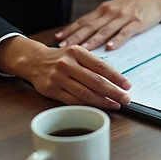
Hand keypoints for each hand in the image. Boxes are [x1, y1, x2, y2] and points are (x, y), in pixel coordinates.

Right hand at [0, 36, 130, 109]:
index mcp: (76, 52)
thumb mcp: (77, 54)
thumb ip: (93, 64)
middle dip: (113, 92)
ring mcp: (58, 78)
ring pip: (85, 93)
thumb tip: (116, 80)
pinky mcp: (51, 90)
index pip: (101, 66)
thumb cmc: (60, 58)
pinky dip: (88, 105)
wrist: (33, 60)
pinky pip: (73, 101)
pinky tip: (98, 107)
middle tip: (126, 98)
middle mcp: (67, 64)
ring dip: (103, 101)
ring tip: (115, 105)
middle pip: (95, 81)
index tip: (127, 85)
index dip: (116, 77)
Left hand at [54, 0, 160, 50]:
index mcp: (104, 10)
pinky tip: (110, 48)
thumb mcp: (116, 8)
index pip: (83, 21)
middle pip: (89, 27)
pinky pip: (125, 33)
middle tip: (62, 47)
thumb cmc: (136, 3)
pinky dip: (117, 40)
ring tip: (82, 50)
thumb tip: (88, 32)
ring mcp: (123, 17)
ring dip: (92, 40)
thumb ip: (103, 19)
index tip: (57, 39)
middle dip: (75, 37)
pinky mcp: (137, 22)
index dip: (70, 30)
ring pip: (104, 30)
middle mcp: (110, 12)